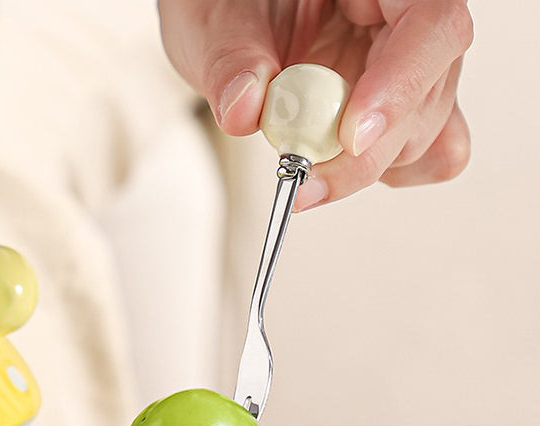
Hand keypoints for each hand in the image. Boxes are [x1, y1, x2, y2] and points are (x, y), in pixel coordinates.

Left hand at [158, 0, 472, 210]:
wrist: (236, 19)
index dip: (401, 85)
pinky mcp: (401, 111)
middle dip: (368, 155)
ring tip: (304, 163)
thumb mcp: (219, 16)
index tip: (353, 138)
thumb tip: (242, 112)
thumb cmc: (236, 4)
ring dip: (367, 166)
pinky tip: (334, 163)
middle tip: (306, 185)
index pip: (430, 28)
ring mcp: (409, 72)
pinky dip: (380, 172)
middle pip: (430, 94)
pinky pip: (424, 155)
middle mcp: (408, 25)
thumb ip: (231, 58)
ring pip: (428, 133)